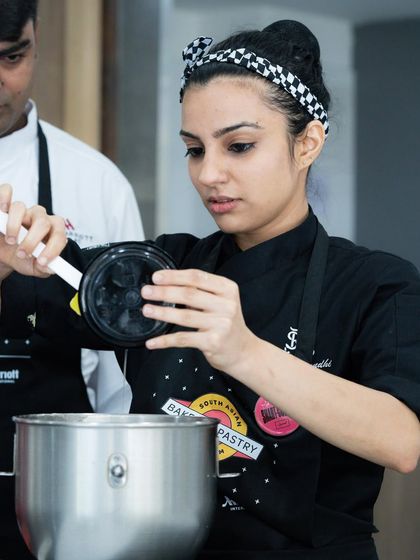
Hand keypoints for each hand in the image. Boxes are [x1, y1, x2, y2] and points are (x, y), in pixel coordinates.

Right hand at [0, 184, 67, 280]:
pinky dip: (3, 198)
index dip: (52, 249)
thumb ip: (44, 268)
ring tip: (10, 241)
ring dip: (14, 226)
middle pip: (42, 222)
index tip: (41, 262)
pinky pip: (6, 191)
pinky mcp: (5, 204)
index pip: (59, 235)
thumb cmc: (21, 257)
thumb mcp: (33, 267)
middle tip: (22, 253)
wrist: (3, 254)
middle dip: (31, 241)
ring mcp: (22, 210)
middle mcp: (39, 217)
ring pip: (21, 208)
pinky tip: (2, 211)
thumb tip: (50, 267)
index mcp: (51, 231)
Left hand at [140, 268, 258, 373]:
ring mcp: (221, 324)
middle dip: (164, 292)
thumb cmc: (226, 323)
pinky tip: (152, 342)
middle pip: (189, 295)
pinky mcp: (213, 342)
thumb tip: (167, 285)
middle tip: (146, 291)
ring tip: (147, 310)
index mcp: (227, 289)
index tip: (156, 277)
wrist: (243, 351)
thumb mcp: (221, 301)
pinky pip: (184, 339)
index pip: (197, 277)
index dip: (174, 276)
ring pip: (185, 316)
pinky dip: (165, 340)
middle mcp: (226, 305)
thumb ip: (200, 292)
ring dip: (162, 313)